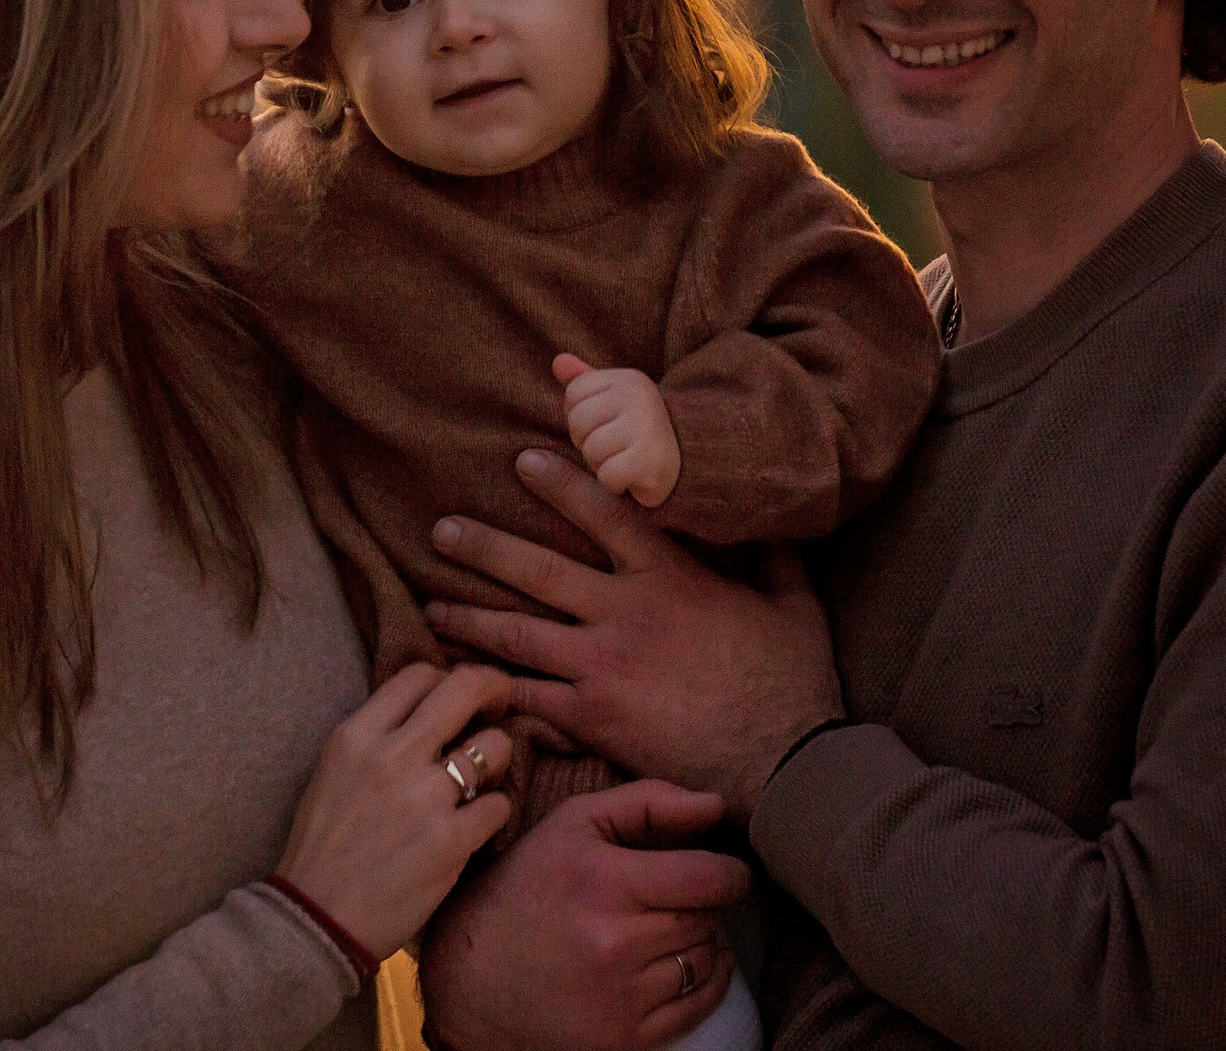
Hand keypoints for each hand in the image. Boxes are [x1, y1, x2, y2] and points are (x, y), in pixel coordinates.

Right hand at [276, 663, 513, 959]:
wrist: (316, 917)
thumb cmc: (324, 846)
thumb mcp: (335, 771)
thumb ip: (376, 737)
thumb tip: (430, 711)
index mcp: (356, 735)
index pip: (418, 673)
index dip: (449, 678)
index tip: (460, 698)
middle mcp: (390, 756)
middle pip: (464, 688)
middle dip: (493, 690)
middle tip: (499, 706)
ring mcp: (423, 798)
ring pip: (495, 746)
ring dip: (498, 758)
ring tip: (484, 777)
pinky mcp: (450, 842)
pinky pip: (499, 805)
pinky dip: (493, 813)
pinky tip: (475, 825)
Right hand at [419, 777, 746, 1050]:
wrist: (472, 980)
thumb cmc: (525, 890)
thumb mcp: (571, 825)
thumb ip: (647, 803)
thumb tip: (716, 805)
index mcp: (600, 881)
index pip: (707, 878)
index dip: (730, 873)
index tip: (726, 871)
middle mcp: (613, 942)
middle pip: (707, 919)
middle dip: (701, 904)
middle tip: (674, 898)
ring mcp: (620, 997)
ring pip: (705, 961)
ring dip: (698, 943)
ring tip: (662, 930)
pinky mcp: (625, 1039)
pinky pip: (697, 1007)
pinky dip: (701, 984)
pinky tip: (673, 966)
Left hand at [425, 448, 841, 820]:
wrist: (782, 764)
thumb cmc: (795, 685)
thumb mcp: (794, 606)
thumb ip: (774, 558)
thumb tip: (774, 520)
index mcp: (671, 579)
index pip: (606, 515)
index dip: (560, 484)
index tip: (521, 461)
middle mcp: (625, 615)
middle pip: (538, 570)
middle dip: (483, 547)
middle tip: (441, 530)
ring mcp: (602, 668)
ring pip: (517, 634)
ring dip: (469, 617)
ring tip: (430, 607)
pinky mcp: (592, 719)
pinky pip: (528, 698)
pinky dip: (492, 688)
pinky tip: (460, 682)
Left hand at [555, 354, 681, 508]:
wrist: (690, 470)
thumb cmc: (641, 435)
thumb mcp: (613, 403)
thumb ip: (584, 382)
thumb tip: (558, 362)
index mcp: (629, 380)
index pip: (574, 394)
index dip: (582, 418)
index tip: (608, 426)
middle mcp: (640, 397)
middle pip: (578, 422)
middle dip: (589, 443)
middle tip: (618, 449)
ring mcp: (647, 427)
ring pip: (590, 451)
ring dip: (602, 467)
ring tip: (627, 462)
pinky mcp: (649, 460)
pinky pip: (607, 476)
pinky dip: (615, 485)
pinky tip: (635, 479)